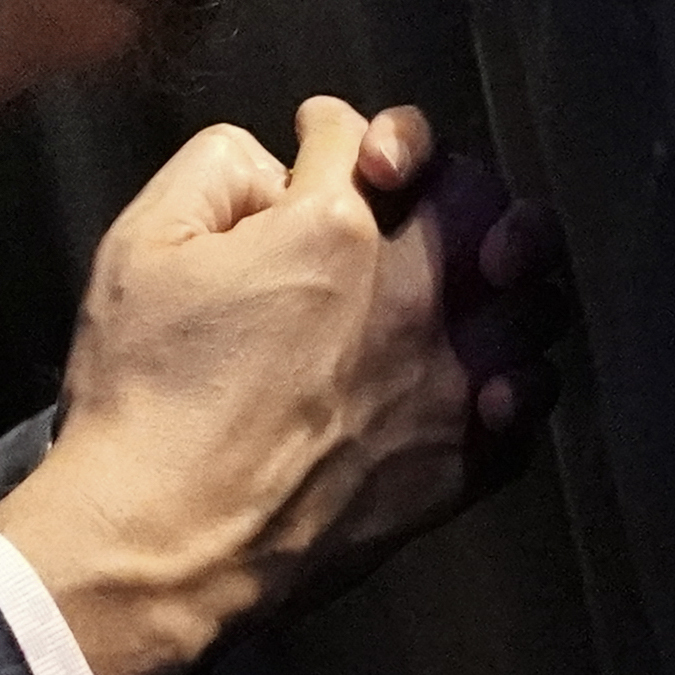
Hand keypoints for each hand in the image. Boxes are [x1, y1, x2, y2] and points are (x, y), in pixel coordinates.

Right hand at [0, 100, 557, 674]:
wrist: (160, 545)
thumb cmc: (140, 397)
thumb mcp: (139, 248)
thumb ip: (211, 171)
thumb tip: (268, 165)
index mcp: (334, 230)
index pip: (359, 136)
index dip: (328, 130)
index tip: (313, 144)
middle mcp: (412, 295)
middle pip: (476, 195)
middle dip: (440, 175)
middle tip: (403, 194)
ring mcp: (448, 381)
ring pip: (536, 293)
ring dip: (509, 268)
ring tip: (476, 271)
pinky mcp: (460, 459)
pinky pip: (534, 396)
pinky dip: (520, 371)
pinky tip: (485, 369)